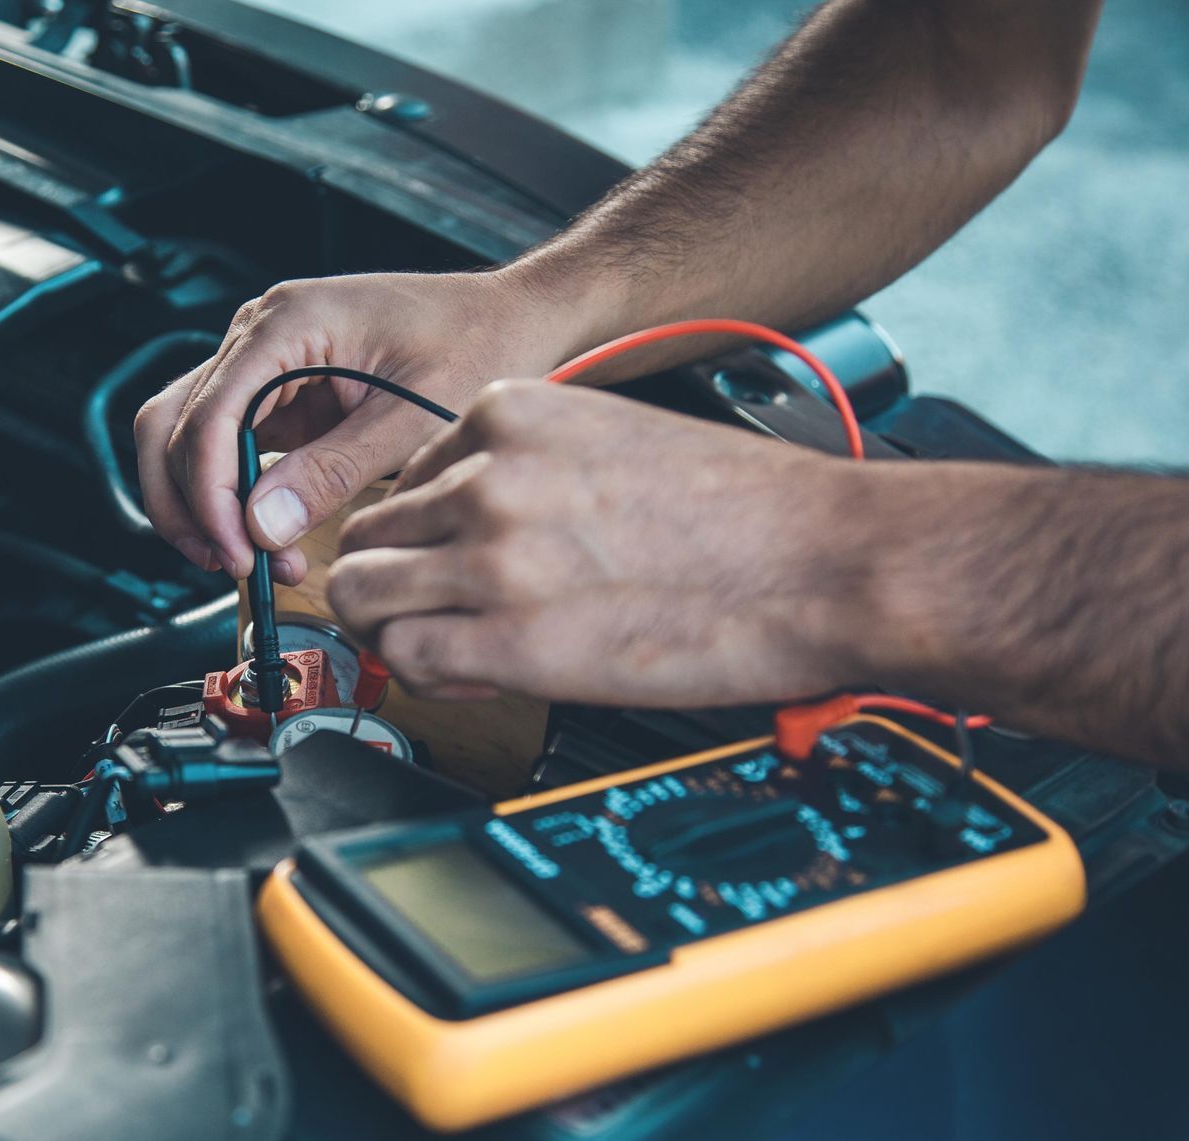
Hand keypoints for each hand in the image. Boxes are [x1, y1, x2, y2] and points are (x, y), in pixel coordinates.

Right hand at [133, 269, 574, 582]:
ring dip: (204, 506)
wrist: (513, 318)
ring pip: (186, 439)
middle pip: (171, 426)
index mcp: (287, 322)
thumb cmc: (478, 344)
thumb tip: (262, 525)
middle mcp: (260, 334)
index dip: (209, 497)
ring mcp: (264, 362)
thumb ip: (333, 471)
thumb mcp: (412, 420)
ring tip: (251, 561)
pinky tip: (270, 538)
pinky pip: (226, 448)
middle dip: (190, 506)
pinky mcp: (279, 393)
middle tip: (233, 566)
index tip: (239, 554)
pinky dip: (234, 498)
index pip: (207, 417)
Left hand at [328, 380, 880, 706]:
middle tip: (439, 618)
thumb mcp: (610, 442)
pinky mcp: (509, 639)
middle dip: (393, 584)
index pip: (400, 481)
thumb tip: (463, 528)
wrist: (826, 561)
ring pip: (363, 595)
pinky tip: (481, 678)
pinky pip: (406, 658)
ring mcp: (492, 557)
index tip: (452, 568)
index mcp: (511, 415)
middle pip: (364, 537)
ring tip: (458, 651)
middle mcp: (488, 476)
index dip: (421, 538)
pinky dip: (428, 676)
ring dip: (396, 632)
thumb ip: (523, 472)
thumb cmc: (744, 513)